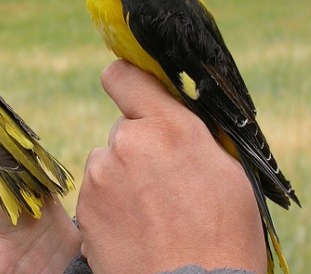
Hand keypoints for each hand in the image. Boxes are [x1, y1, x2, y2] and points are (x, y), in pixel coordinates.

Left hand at [76, 61, 265, 273]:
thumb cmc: (223, 234)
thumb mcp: (226, 169)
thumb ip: (189, 132)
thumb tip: (171, 112)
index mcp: (168, 126)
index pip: (124, 76)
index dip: (127, 81)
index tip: (131, 92)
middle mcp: (128, 142)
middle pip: (123, 129)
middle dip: (139, 146)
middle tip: (163, 182)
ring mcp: (101, 175)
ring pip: (108, 162)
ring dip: (122, 177)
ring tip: (151, 213)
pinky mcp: (85, 206)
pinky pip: (96, 192)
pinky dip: (110, 205)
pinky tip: (135, 228)